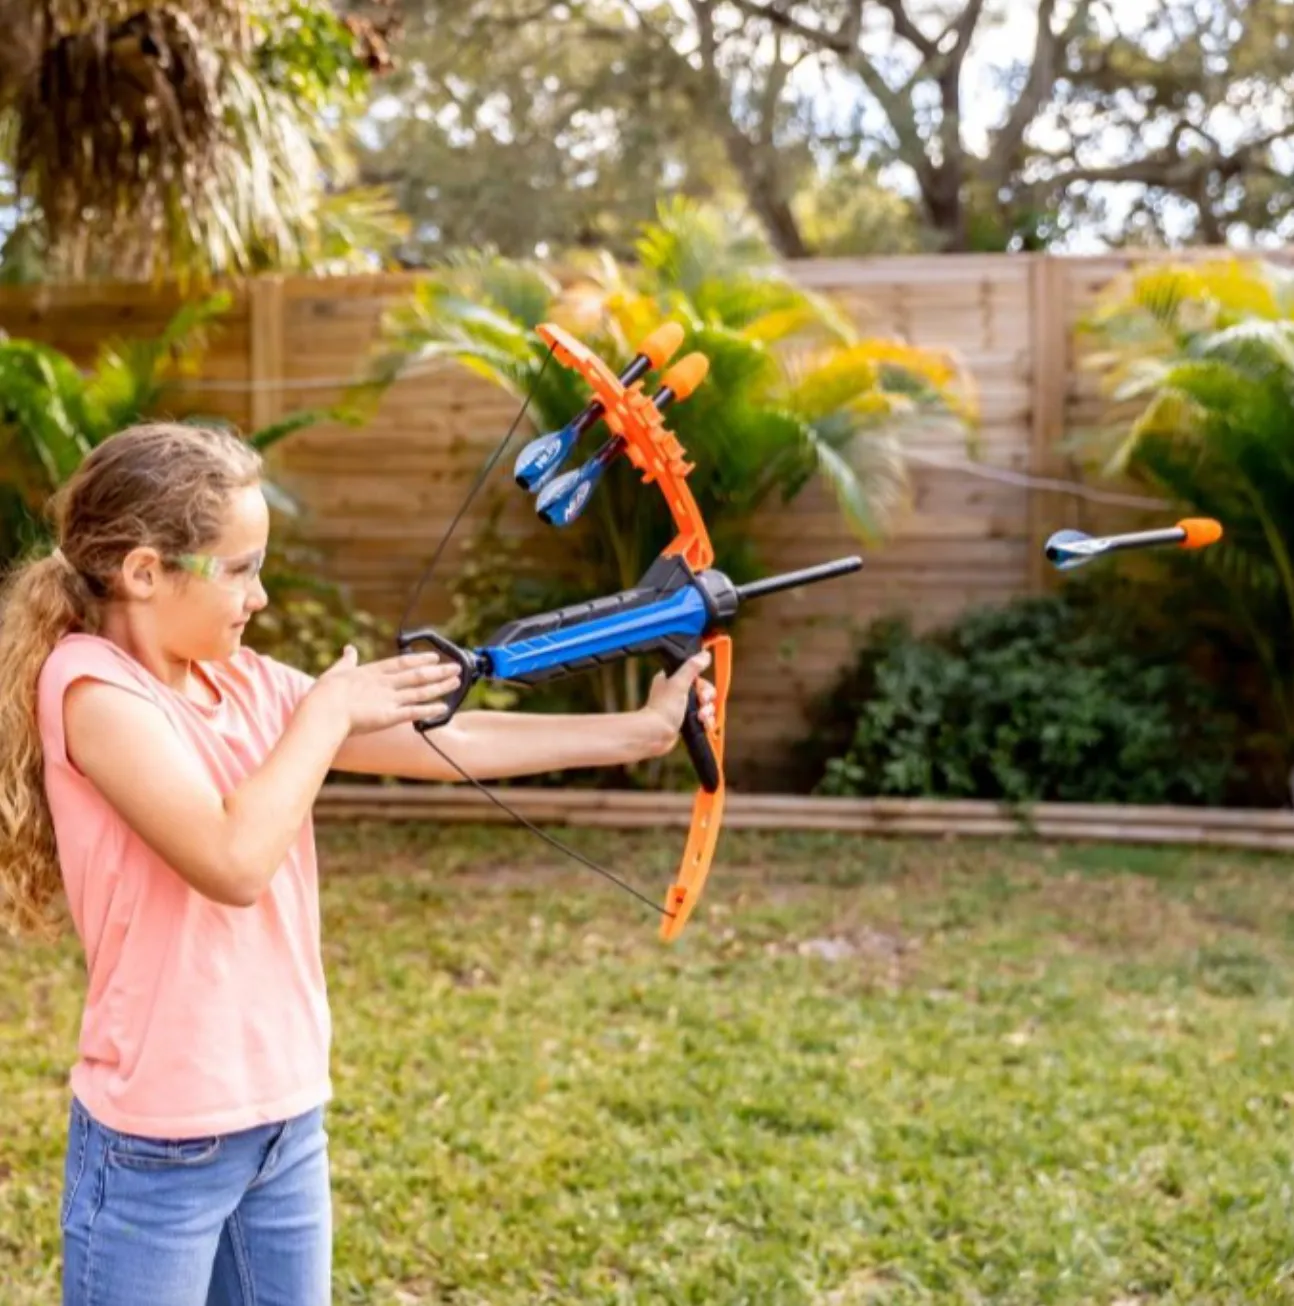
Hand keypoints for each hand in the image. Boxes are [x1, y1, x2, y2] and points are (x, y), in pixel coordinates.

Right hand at [310, 646, 462, 734]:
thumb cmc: (325, 694)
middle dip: (439, 671)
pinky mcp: (391, 716)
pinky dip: (430, 710)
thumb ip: (346, 661)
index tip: (435, 657)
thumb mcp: (335, 671)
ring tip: (457, 682)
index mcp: (372, 672)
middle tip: (457, 668)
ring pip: (421, 691)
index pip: (403, 662)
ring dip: (441, 687)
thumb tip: (349, 649)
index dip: (421, 659)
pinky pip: (415, 712)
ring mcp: (390, 699)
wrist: (325, 711)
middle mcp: (386, 683)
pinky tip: (444, 708)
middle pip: (418, 675)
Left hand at [642, 651, 716, 753]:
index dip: (703, 683)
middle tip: (702, 703)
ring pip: (705, 706)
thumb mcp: (679, 683)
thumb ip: (692, 668)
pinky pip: (703, 719)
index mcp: (672, 679)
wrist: (656, 734)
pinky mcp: (685, 721)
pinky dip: (706, 721)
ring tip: (702, 717)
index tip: (701, 689)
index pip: (696, 676)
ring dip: (707, 711)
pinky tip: (705, 725)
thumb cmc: (664, 708)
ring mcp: (681, 707)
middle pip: (703, 691)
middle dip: (707, 698)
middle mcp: (676, 692)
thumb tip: (705, 654)